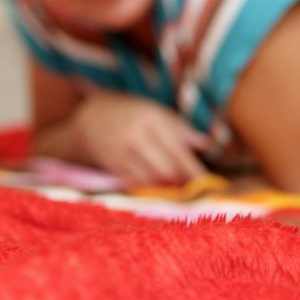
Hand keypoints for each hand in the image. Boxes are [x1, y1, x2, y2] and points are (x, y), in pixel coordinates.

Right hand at [73, 91, 209, 186]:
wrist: (92, 116)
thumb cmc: (134, 114)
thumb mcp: (158, 113)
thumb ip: (182, 129)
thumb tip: (206, 144)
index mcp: (152, 118)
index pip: (178, 149)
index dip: (193, 168)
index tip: (205, 181)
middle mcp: (136, 134)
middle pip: (165, 168)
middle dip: (179, 180)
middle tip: (188, 184)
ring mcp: (121, 150)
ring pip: (150, 179)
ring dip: (164, 185)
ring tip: (172, 184)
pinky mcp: (110, 163)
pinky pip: (134, 183)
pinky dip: (146, 187)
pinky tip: (153, 184)